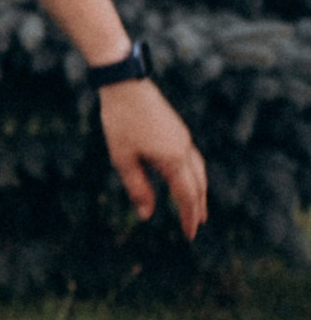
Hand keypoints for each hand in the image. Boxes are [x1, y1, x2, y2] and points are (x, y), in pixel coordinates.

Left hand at [101, 77, 206, 240]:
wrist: (125, 85)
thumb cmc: (120, 121)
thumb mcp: (123, 159)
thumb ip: (137, 187)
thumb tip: (147, 215)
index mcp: (172, 159)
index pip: (186, 196)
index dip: (188, 217)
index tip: (189, 235)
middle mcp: (184, 149)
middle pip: (198, 185)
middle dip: (197, 208)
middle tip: (195, 227)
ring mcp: (183, 138)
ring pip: (199, 171)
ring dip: (199, 192)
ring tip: (197, 207)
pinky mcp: (178, 131)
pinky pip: (193, 159)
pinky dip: (194, 176)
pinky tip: (186, 179)